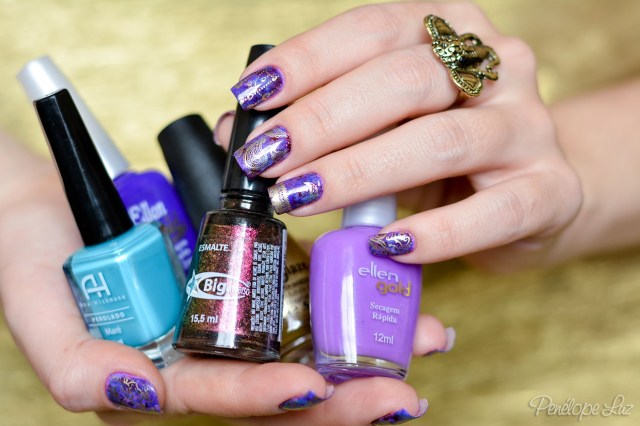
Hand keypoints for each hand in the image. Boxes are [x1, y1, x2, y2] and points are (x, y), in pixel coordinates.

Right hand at [0, 131, 449, 424]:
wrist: (46, 196)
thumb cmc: (31, 249)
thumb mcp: (36, 305)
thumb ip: (74, 362)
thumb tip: (135, 393)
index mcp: (157, 375)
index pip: (218, 402)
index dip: (263, 401)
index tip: (314, 389)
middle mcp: (199, 355)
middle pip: (277, 390)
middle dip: (342, 397)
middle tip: (401, 395)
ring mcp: (225, 316)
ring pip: (302, 345)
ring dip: (363, 349)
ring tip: (421, 343)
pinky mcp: (245, 276)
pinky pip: (299, 293)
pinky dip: (345, 297)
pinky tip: (390, 296)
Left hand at [220, 2, 581, 271]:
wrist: (532, 189)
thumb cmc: (444, 152)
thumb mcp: (384, 123)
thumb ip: (321, 121)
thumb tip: (234, 129)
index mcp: (449, 32)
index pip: (372, 29)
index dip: (307, 60)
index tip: (251, 97)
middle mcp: (496, 65)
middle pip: (401, 81)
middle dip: (321, 121)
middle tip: (264, 159)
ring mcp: (528, 126)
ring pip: (439, 141)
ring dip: (357, 172)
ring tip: (298, 198)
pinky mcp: (550, 189)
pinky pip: (491, 212)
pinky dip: (433, 232)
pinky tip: (384, 245)